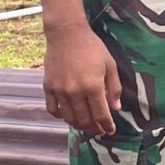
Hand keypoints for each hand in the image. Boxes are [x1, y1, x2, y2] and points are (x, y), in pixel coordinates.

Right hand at [42, 21, 121, 136]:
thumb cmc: (92, 47)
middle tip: (100, 131)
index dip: (107, 126)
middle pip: (85, 120)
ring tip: (86, 125)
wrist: (67, 33)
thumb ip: (114, 87)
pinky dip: (61, 116)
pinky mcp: (48, 87)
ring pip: (69, 118)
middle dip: (94, 129)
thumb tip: (115, 108)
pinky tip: (68, 115)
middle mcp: (75, 91)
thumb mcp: (110, 64)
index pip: (101, 115)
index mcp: (93, 86)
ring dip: (79, 125)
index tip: (110, 131)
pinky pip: (53, 109)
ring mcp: (60, 90)